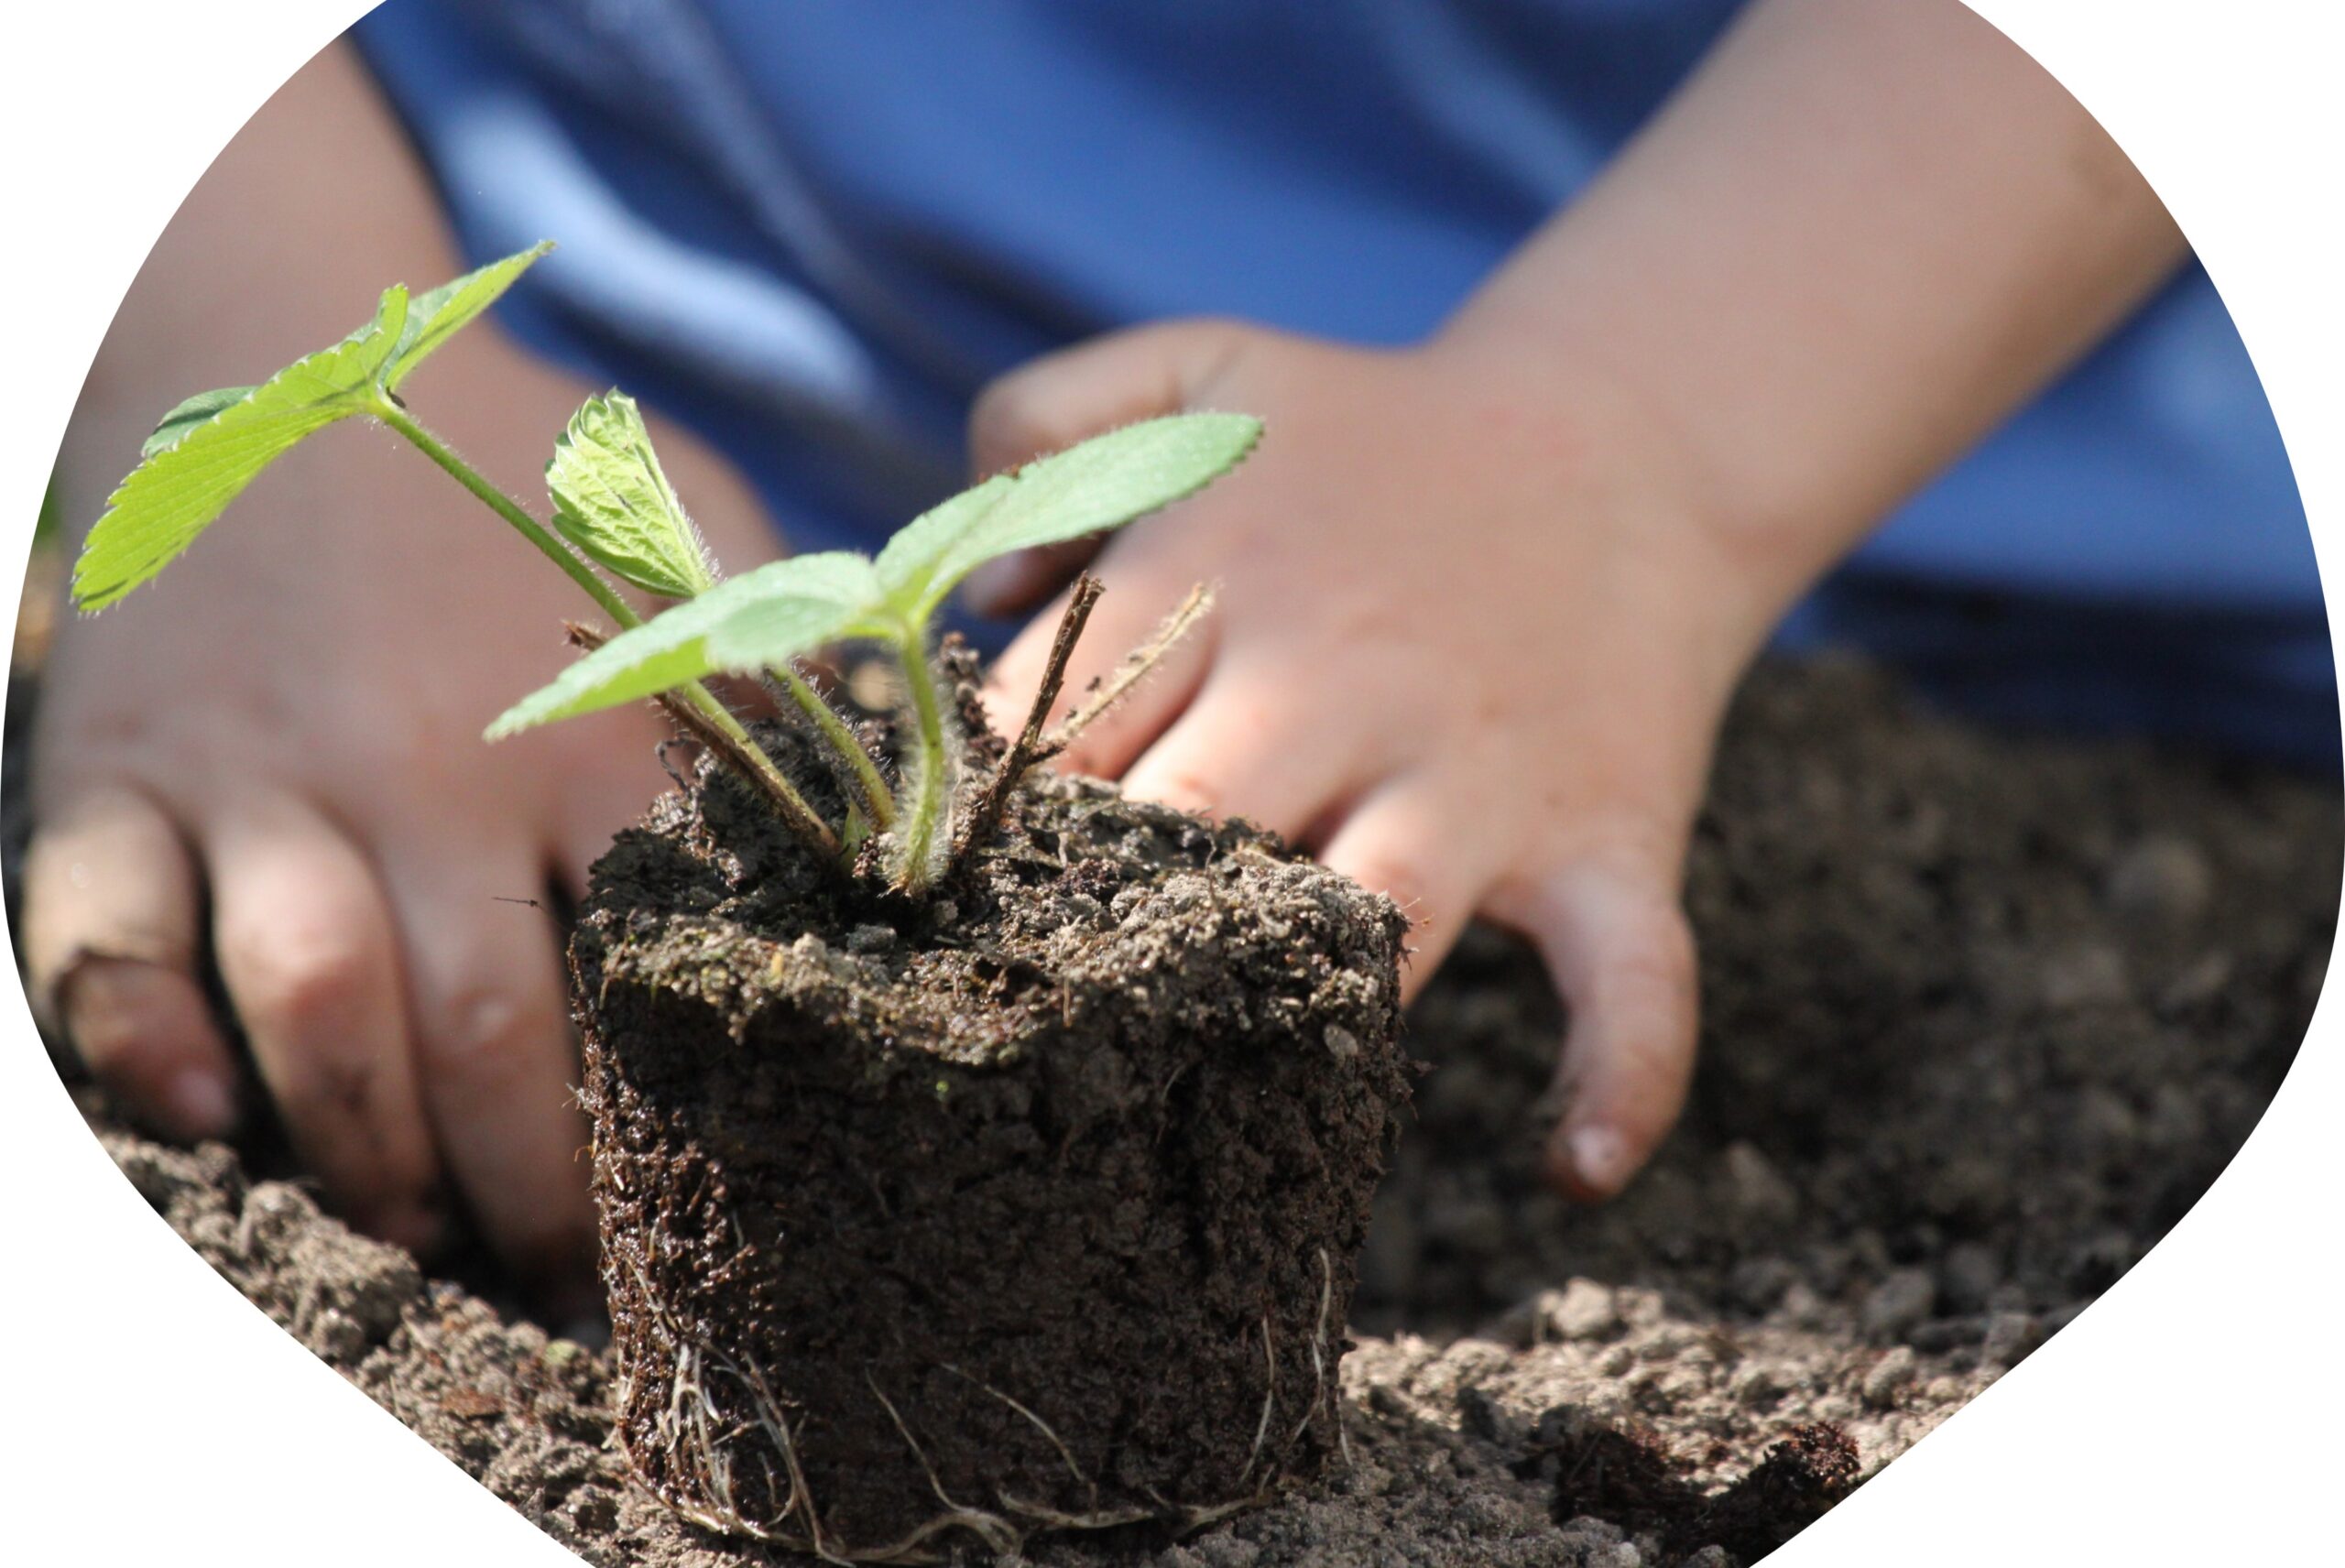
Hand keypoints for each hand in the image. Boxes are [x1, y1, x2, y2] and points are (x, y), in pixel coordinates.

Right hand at [25, 344, 778, 1310]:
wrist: (272, 338)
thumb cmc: (508, 462)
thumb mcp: (679, 527)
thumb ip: (776, 661)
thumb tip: (907, 787)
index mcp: (586, 722)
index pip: (650, 968)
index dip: (679, 1123)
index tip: (707, 1215)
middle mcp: (424, 760)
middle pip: (483, 1033)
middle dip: (530, 1195)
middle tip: (566, 1283)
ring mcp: (262, 768)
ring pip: (312, 1010)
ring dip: (365, 1156)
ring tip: (419, 1237)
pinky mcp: (123, 767)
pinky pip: (104, 933)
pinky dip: (139, 1040)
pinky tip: (205, 1119)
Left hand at [969, 321, 1779, 1197]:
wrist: (1627, 438)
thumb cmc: (1377, 437)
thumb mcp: (1202, 368)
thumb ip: (1045, 420)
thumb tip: (978, 597)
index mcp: (1225, 578)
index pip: (1057, 729)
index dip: (987, 820)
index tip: (944, 891)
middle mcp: (1340, 683)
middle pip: (1182, 830)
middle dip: (1101, 919)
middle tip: (1036, 1005)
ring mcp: (1477, 773)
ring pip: (1367, 920)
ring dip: (1291, 1004)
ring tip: (1215, 1084)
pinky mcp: (1605, 838)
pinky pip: (1632, 977)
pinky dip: (1623, 1076)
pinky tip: (1571, 1167)